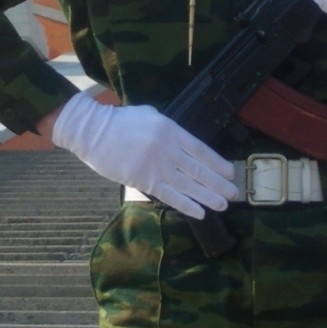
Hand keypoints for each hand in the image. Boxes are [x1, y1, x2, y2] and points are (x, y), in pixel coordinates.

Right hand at [50, 91, 237, 218]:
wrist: (92, 131)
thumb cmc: (119, 121)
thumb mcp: (150, 115)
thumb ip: (169, 130)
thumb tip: (183, 144)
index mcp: (171, 129)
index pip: (201, 149)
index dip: (217, 162)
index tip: (229, 172)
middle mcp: (168, 149)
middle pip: (199, 170)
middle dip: (219, 183)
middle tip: (234, 193)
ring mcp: (157, 166)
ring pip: (189, 185)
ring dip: (208, 196)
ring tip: (223, 205)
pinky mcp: (144, 180)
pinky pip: (170, 196)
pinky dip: (187, 204)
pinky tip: (200, 212)